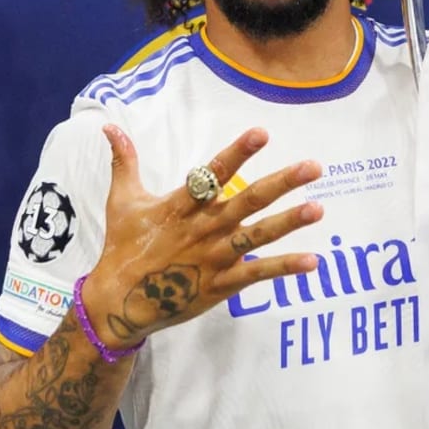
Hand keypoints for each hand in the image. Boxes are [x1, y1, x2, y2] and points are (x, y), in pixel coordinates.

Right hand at [82, 125, 323, 346]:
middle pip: (247, 201)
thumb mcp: (122, 201)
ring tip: (318, 209)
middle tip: (314, 166)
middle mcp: (203, 228)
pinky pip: (257, 274)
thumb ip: (124, 162)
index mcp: (182, 205)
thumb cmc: (123, 246)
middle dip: (281, 183)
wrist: (119, 303)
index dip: (238, 152)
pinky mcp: (221, 285)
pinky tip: (312, 261)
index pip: (214, 173)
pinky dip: (284, 268)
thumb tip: (109, 125)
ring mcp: (214, 257)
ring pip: (257, 236)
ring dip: (289, 223)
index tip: (263, 132)